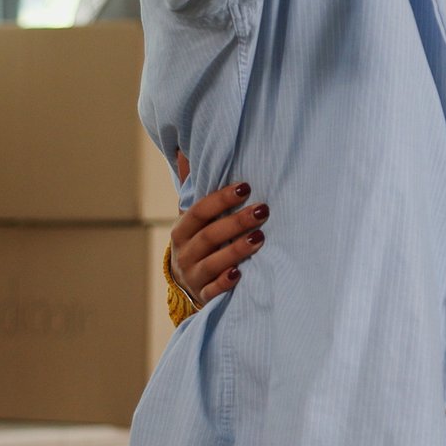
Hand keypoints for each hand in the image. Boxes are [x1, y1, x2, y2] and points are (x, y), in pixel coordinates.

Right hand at [169, 150, 266, 305]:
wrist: (189, 283)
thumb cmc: (199, 241)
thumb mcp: (194, 218)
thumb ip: (195, 187)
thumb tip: (184, 149)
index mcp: (182, 230)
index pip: (199, 211)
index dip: (221, 199)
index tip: (246, 187)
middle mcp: (184, 253)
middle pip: (209, 236)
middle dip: (236, 222)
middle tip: (263, 211)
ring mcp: (193, 276)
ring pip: (212, 263)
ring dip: (236, 250)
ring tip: (260, 239)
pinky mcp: (203, 296)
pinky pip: (213, 291)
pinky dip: (225, 283)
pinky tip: (240, 274)